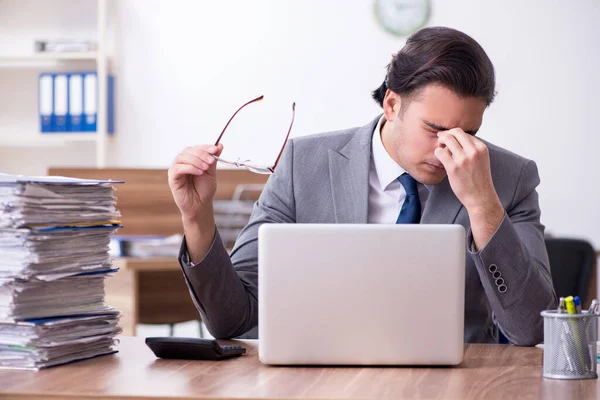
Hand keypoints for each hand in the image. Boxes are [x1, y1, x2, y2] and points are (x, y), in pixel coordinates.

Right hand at [168, 144, 223, 221]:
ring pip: (182, 157)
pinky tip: (199, 172)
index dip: (205, 147)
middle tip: (211, 160)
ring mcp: (176, 169)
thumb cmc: (204, 189)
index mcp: (191, 159)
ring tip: (206, 168)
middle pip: (188, 150)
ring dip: (196, 160)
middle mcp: (182, 162)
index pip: (196, 148)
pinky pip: (178, 169)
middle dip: (202, 153)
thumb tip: (219, 145)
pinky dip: (190, 168)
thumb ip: (213, 159)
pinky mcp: (172, 178)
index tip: (215, 149)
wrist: (200, 205)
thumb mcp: (211, 172)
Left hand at [434, 129, 503, 249]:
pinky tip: (440, 157)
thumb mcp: (481, 160)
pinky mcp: (453, 168)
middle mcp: (473, 151)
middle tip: (441, 138)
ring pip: (447, 140)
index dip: (455, 134)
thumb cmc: (479, 180)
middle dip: (446, 134)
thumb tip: (457, 140)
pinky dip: (438, 152)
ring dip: (441, 142)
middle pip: (456, 132)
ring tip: (440, 148)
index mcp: (482, 148)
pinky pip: (440, 152)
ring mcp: (463, 159)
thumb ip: (472, 149)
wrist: (481, 197)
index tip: (449, 138)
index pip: (465, 133)